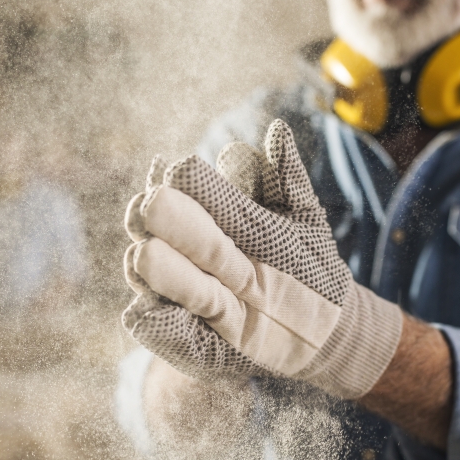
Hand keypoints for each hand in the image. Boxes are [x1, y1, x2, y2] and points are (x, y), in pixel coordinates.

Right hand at [122, 120, 403, 398]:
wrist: (319, 326)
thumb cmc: (309, 264)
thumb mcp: (304, 220)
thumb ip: (286, 178)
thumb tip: (276, 131)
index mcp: (206, 208)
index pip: (174, 181)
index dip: (174, 178)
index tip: (178, 173)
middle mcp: (180, 243)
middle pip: (145, 218)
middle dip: (152, 215)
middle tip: (157, 210)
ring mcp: (170, 286)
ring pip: (140, 265)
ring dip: (149, 264)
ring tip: (158, 262)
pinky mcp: (170, 328)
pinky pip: (148, 322)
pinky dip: (153, 318)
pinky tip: (165, 315)